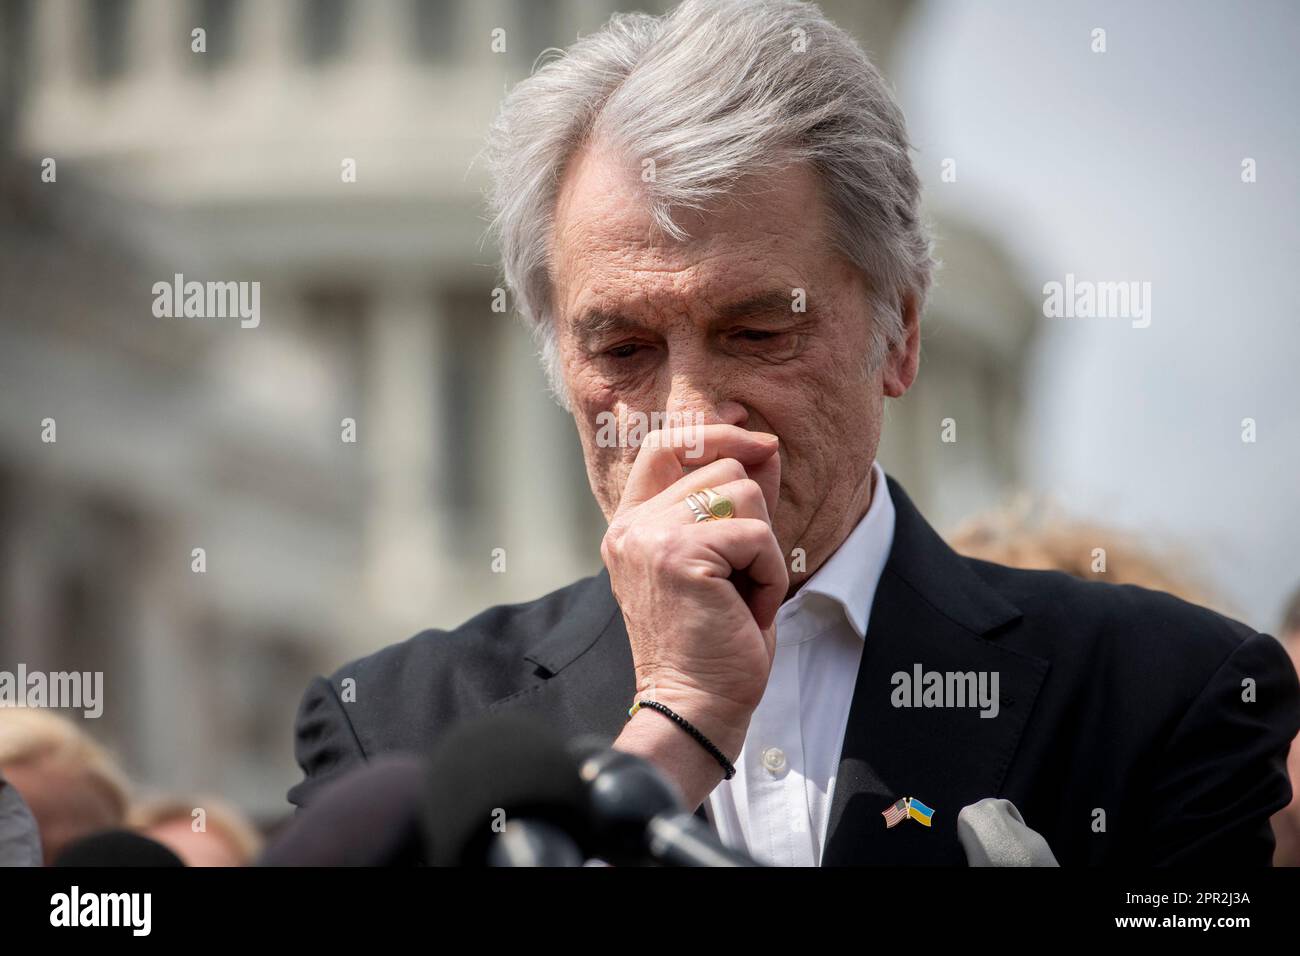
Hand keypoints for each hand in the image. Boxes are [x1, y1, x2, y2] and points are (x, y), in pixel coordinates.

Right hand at [604, 424, 786, 803]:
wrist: (696, 706)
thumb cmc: (716, 641)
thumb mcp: (726, 559)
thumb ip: (736, 500)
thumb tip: (765, 445)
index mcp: (631, 525)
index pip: (666, 444)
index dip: (716, 434)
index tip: (759, 446)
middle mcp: (631, 526)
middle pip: (722, 467)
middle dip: (754, 518)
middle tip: (741, 576)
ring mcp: (649, 538)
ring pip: (743, 492)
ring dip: (763, 548)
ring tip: (743, 594)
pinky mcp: (678, 555)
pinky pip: (756, 534)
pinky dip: (769, 573)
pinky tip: (748, 609)